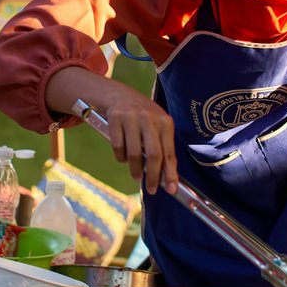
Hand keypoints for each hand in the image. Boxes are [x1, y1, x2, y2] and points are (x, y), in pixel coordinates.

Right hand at [45, 66, 177, 194]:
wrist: (121, 96)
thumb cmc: (144, 119)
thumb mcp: (158, 127)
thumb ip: (162, 148)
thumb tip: (167, 179)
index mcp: (165, 122)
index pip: (170, 153)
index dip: (171, 173)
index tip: (171, 190)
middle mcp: (150, 119)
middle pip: (154, 155)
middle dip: (153, 176)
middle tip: (151, 189)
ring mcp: (132, 118)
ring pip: (134, 153)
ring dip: (135, 169)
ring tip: (136, 175)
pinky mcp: (115, 119)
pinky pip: (118, 147)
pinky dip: (121, 158)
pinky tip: (123, 158)